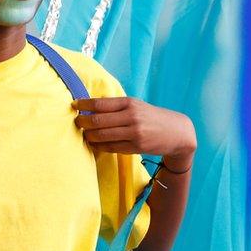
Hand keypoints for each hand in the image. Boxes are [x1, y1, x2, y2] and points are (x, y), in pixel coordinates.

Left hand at [73, 97, 195, 161]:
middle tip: (76, 122)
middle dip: (82, 122)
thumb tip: (91, 106)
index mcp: (129, 103)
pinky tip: (94, 143)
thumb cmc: (151, 117)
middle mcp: (130, 116)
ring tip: (84, 134)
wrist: (176, 132)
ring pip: (101, 135)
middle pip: (97, 120)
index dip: (83, 105)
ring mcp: (133, 132)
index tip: (74, 105)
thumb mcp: (136, 105)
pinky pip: (110, 147)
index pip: (100, 103)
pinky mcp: (135, 147)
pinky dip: (99, 145)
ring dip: (89, 135)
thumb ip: (117, 106)